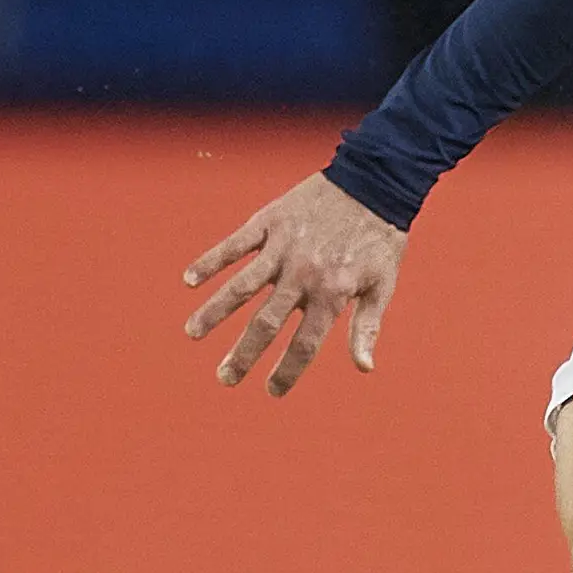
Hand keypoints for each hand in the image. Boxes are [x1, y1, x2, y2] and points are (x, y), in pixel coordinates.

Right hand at [183, 172, 404, 395]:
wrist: (376, 180)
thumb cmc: (381, 237)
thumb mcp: (383, 284)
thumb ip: (367, 326)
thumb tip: (365, 367)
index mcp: (333, 293)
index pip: (305, 345)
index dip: (287, 372)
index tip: (271, 391)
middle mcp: (303, 274)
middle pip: (266, 323)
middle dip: (243, 355)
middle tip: (225, 378)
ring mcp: (283, 247)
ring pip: (241, 286)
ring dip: (214, 311)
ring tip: (193, 333)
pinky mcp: (270, 221)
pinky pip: (235, 244)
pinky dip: (211, 261)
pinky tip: (189, 280)